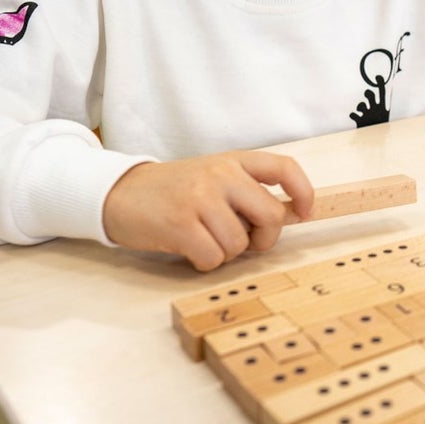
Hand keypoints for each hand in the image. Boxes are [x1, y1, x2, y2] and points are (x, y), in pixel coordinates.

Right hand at [103, 150, 314, 270]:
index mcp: (233, 161)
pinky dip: (206, 263)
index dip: (303, 192)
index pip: (284, 168)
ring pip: (240, 243)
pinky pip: (214, 258)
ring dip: (227, 253)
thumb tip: (287, 216)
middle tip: (245, 241)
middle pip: (271, 216)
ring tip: (205, 240)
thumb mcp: (212, 178)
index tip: (305, 213)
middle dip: (263, 239)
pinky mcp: (180, 224)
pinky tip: (190, 250)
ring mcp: (200, 198)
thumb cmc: (172, 191)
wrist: (119, 193)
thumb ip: (246, 191)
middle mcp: (220, 174)